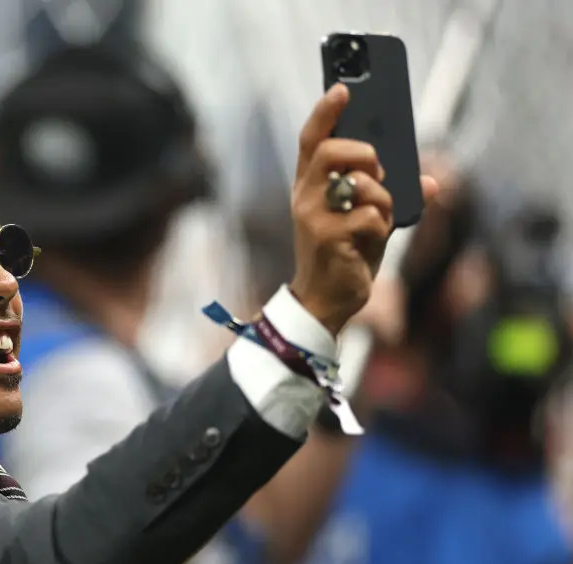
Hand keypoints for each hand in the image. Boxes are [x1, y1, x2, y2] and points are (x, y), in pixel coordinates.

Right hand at [289, 84, 438, 335]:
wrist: (327, 300)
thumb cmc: (344, 255)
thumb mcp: (366, 219)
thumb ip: (388, 195)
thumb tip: (430, 180)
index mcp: (310, 186)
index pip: (311, 140)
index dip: (325, 112)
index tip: (343, 89)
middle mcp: (306, 197)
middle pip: (331, 151)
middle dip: (363, 153)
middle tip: (377, 169)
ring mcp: (314, 217)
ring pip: (362, 184)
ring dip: (383, 199)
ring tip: (378, 219)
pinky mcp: (328, 237)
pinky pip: (372, 216)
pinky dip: (381, 228)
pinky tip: (370, 243)